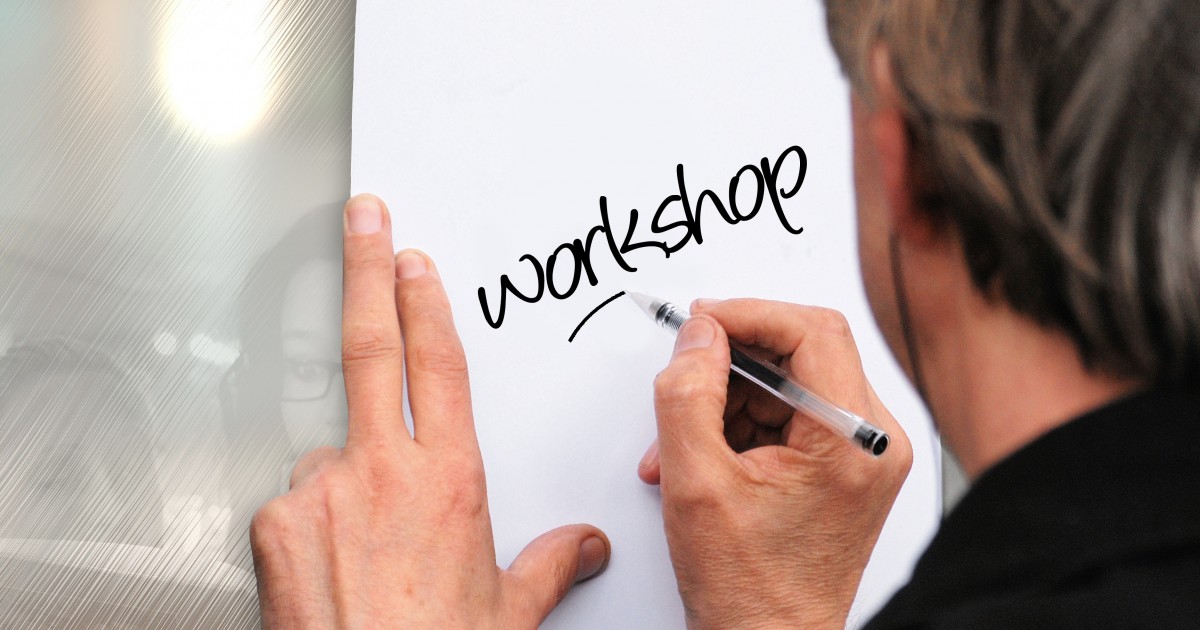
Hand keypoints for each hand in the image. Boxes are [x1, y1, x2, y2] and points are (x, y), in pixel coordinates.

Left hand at [250, 194, 609, 628]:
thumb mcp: (509, 612)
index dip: (426, 304)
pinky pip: (294, 504)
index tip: (416, 263)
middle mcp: (382, 474)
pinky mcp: (274, 525)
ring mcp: (321, 494)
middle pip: (373, 348)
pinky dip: (312, 521)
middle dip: (367, 270)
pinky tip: (332, 567)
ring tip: (365, 549)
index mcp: (449, 482)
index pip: (439, 365)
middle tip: (364, 220)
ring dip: (346, 480)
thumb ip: (546, 565)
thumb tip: (580, 548)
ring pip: (330, 455)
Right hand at [639, 299, 911, 629]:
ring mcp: (863, 453)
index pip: (813, 330)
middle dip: (730, 363)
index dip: (748, 313)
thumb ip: (687, 393)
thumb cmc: (748, 588)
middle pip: (802, 351)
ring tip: (682, 445)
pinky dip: (741, 423)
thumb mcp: (695, 481)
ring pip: (789, 381)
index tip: (702, 320)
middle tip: (684, 376)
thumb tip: (697, 335)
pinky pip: (790, 413)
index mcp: (854, 439)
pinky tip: (705, 456)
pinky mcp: (844, 465)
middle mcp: (874, 441)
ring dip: (727, 399)